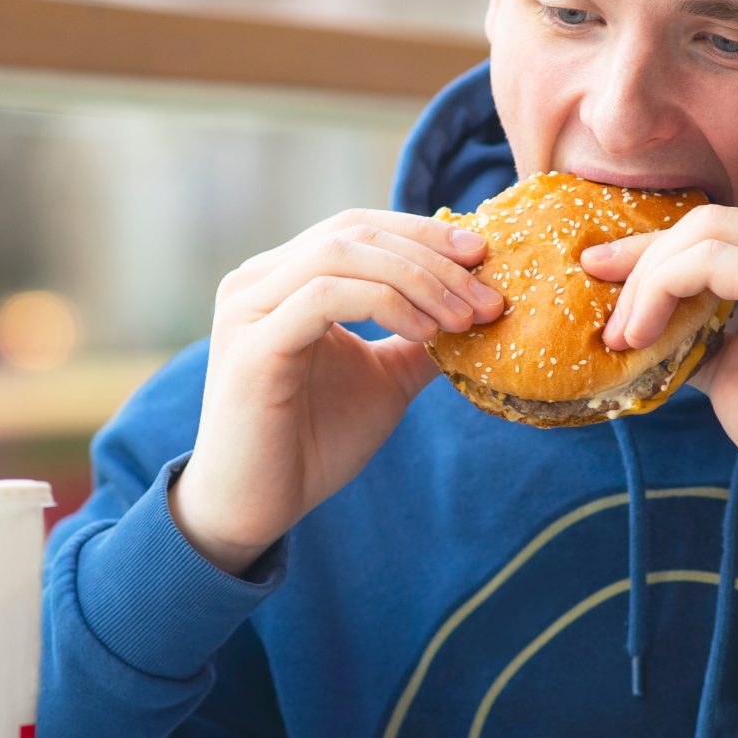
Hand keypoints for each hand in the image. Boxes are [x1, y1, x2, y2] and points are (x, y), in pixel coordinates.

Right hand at [173, 209, 504, 572]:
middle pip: (356, 232)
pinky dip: (385, 304)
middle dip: (432, 257)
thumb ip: (419, 340)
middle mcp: (257, 280)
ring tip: (464, 318)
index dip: (424, 233)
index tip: (484, 256)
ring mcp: (248, 307)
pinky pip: (324, 297)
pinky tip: (425, 335)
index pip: (360, 227)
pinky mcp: (251, 344)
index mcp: (283, 279)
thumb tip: (479, 310)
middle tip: (488, 294)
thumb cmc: (310, 445)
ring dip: (417, 279)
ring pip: (341, 254)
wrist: (254, 509)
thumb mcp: (383, 380)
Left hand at [582, 206, 737, 520]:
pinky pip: (709, 263)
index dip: (658, 248)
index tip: (603, 271)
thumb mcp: (735, 361)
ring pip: (706, 234)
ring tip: (625, 335)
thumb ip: (699, 324)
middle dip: (644, 260)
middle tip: (609, 315)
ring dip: (649, 280)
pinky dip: (664, 291)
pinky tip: (647, 336)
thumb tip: (635, 311)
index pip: (726, 229)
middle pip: (710, 221)